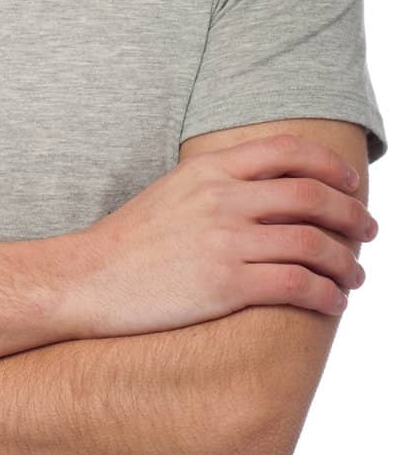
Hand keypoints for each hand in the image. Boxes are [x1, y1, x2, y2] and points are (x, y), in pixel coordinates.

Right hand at [64, 132, 376, 339]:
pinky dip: (326, 294)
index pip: (287, 152)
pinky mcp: (225, 285)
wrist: (87, 279)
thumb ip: (217, 183)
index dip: (329, 165)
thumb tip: (267, 191)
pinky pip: (296, 285)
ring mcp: (224, 241)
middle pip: (311, 196)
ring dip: (346, 262)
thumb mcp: (173, 192)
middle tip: (368, 232)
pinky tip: (332, 302)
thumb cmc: (128, 242)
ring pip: (312, 244)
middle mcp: (222, 198)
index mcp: (209, 170)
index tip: (350, 184)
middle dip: (351, 215)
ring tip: (356, 276)